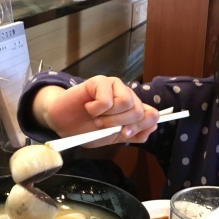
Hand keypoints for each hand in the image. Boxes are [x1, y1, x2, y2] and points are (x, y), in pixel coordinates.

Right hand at [32, 76, 159, 145]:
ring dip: (108, 117)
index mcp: (133, 109)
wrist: (63, 124)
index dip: (141, 126)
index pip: (152, 115)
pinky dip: (96, 109)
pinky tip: (88, 106)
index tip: (125, 134)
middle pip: (139, 111)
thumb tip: (154, 125)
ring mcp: (114, 86)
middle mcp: (127, 95)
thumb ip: (135, 133)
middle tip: (102, 125)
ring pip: (126, 103)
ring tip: (95, 116)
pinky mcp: (100, 81)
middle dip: (119, 124)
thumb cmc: (87, 129)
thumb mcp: (114, 137)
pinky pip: (107, 100)